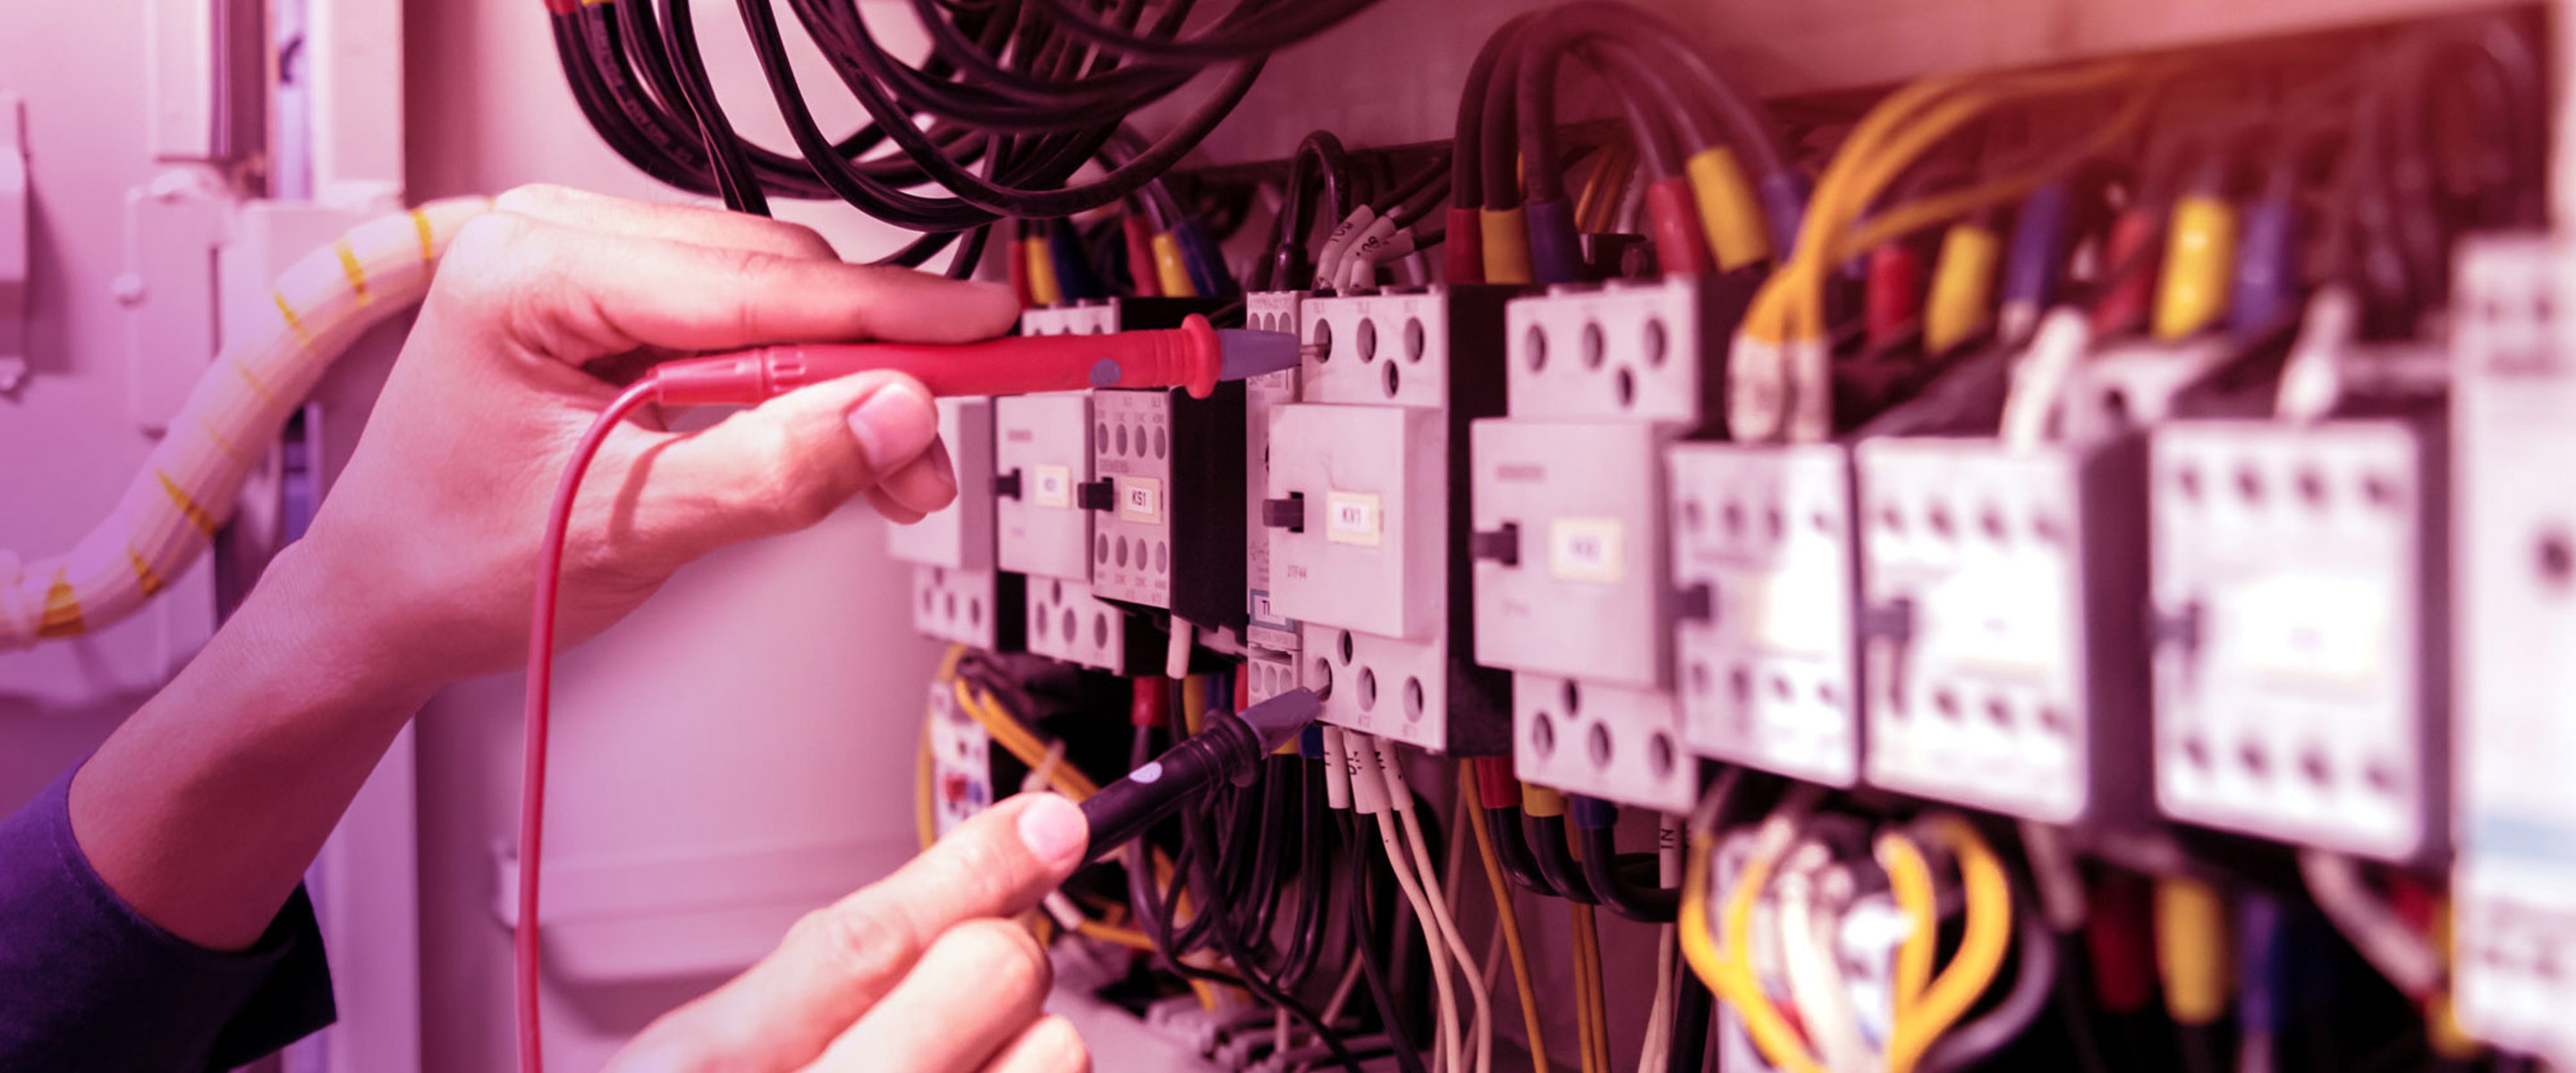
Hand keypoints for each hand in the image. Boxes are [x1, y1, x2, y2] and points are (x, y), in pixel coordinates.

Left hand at [288, 185, 1017, 691]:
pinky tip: (838, 443)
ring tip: (895, 471)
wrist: (384, 604)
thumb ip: (770, 472)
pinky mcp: (618, 307)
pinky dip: (801, 390)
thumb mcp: (627, 530)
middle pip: (774, 279)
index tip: (984, 327)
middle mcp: (556, 241)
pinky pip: (743, 329)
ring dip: (844, 385)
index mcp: (530, 269)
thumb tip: (892, 417)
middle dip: (873, 366)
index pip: (750, 282)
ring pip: (772, 302)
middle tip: (939, 444)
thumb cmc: (455, 565)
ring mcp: (587, 268)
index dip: (886, 311)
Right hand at [608, 793, 1093, 1072]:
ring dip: (1024, 1050)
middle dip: (993, 956)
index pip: (865, 939)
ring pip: (1053, 1052)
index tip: (1049, 824)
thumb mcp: (705, 1062)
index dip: (973, 865)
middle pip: (988, 972)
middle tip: (963, 988)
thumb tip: (980, 869)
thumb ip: (817, 980)